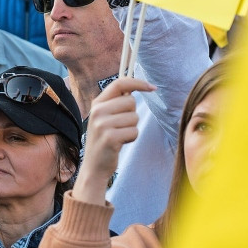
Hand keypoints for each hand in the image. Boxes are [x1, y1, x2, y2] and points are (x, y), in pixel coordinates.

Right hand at [73, 78, 154, 203]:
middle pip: (130, 102)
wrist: (94, 165)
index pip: (119, 84)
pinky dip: (131, 138)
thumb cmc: (104, 140)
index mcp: (97, 103)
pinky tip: (120, 143)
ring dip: (132, 128)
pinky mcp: (110, 137)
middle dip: (132, 114)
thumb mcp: (104, 118)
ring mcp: (102, 124)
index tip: (152, 87)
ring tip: (119, 136)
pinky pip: (134, 131)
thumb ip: (115, 103)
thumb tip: (134, 88)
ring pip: (134, 118)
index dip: (137, 83)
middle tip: (120, 126)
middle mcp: (97, 111)